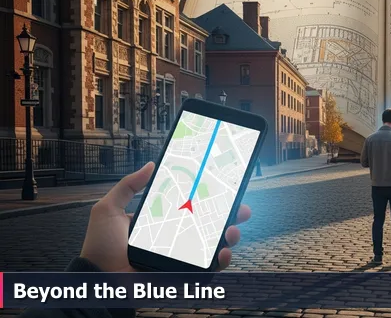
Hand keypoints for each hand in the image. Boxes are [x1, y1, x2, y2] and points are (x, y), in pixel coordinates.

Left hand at [80, 162, 250, 271]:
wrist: (97, 279)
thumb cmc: (99, 248)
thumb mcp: (109, 209)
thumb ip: (128, 186)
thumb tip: (150, 165)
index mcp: (162, 221)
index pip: (191, 206)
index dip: (210, 198)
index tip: (223, 187)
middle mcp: (175, 238)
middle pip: (210, 224)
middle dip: (231, 215)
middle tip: (240, 208)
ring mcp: (181, 256)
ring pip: (214, 244)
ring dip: (230, 236)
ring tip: (231, 230)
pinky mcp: (182, 274)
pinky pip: (208, 268)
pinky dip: (221, 260)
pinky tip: (222, 252)